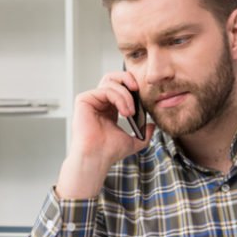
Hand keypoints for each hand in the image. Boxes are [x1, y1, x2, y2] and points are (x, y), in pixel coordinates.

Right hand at [56, 71, 155, 198]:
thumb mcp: (133, 142)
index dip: (131, 86)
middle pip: (112, 78)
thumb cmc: (110, 152)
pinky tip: (124, 112)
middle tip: (137, 89)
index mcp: (108, 109)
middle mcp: (98, 102)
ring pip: (111, 83)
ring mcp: (90, 100)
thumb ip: (144, 134)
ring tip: (130, 112)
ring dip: (125, 95)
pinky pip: (105, 90)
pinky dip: (119, 98)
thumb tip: (153, 126)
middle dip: (127, 79)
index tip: (142, 95)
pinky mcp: (84, 100)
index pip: (120, 87)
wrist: (98, 158)